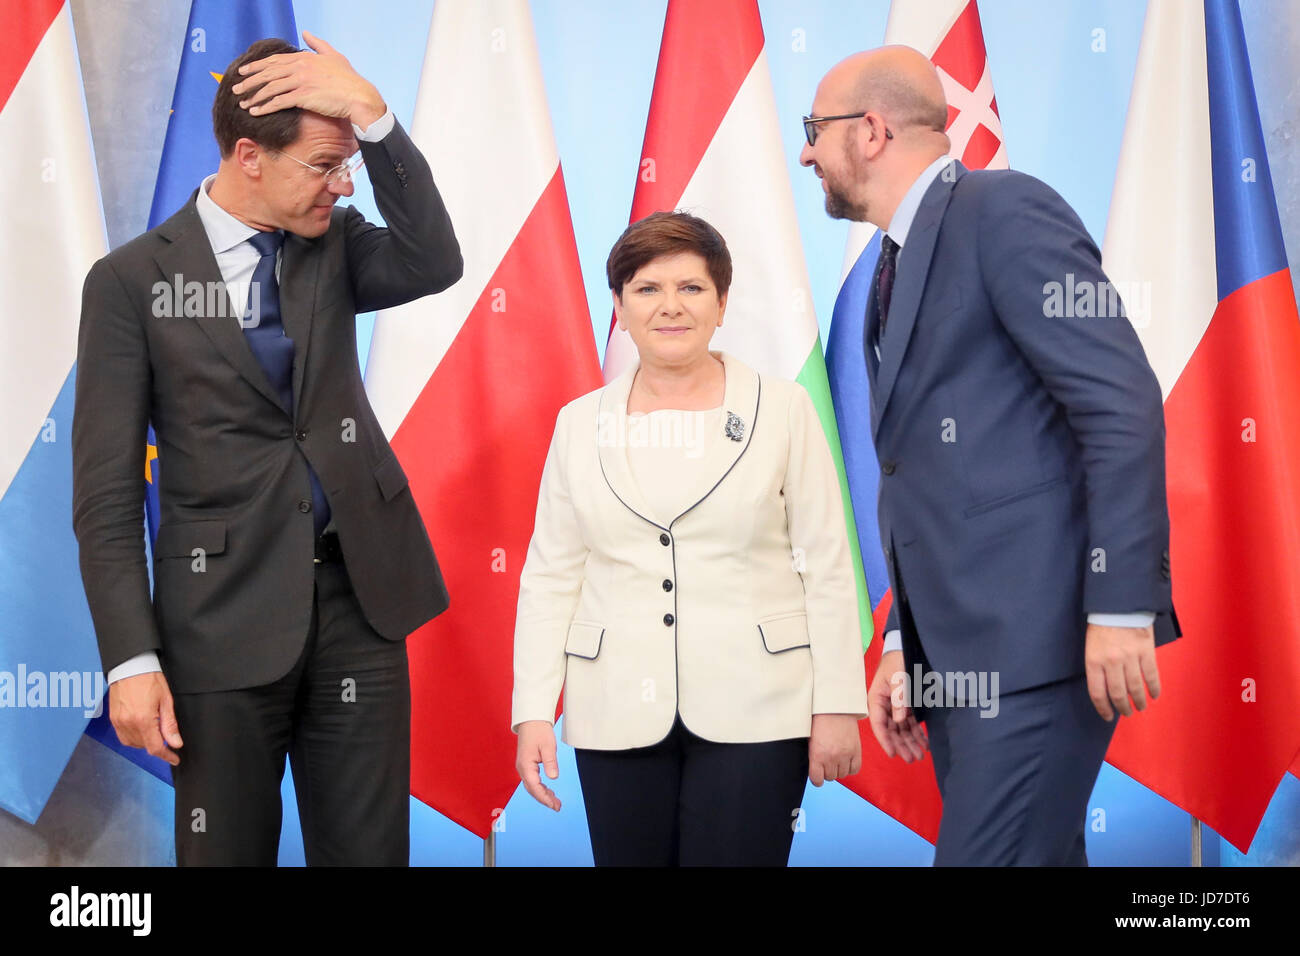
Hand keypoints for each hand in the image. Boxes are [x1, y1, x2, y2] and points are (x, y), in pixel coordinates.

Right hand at [108, 671, 182, 765]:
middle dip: (157, 744)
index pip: (154, 747)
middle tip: (166, 735)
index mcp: (143, 719)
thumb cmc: (150, 679)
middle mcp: (128, 723)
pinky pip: (123, 736)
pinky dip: (134, 737)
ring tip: (154, 728)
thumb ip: (170, 725)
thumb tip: (175, 743)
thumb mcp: (166, 701)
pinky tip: (142, 728)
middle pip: (144, 746)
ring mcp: (118, 722)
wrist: (130, 666)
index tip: (174, 758)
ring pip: (133, 743)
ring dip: (145, 741)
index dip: (166, 756)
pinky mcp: (113, 719)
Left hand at [231, 31, 385, 128]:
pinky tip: (256, 112)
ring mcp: (301, 81)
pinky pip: (278, 101)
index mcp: (304, 57)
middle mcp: (300, 67)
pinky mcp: (303, 96)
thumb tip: (305, 33)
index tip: (245, 71)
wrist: (359, 97)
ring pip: (270, 87)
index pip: (274, 61)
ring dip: (254, 95)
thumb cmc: (349, 79)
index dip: (257, 66)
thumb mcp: (334, 55)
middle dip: (250, 80)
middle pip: (268, 73)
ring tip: (243, 102)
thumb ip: (317, 44)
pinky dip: (265, 107)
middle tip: (236, 86)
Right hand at [515, 720, 561, 810]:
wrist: (531, 721)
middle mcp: (522, 769)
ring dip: (543, 794)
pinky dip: (541, 788)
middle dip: (544, 799)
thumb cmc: (539, 731)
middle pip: (532, 789)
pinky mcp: (526, 765)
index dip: (544, 798)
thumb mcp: (548, 746)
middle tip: (557, 807)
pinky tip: (549, 791)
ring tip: (555, 802)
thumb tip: (553, 777)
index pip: (535, 787)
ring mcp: (523, 767)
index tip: (554, 805)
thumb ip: (550, 762)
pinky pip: (532, 780)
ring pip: (532, 786)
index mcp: (526, 765)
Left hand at [808, 714, 861, 785]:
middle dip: (827, 771)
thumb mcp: (811, 741)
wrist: (835, 708)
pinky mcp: (856, 751)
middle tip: (827, 760)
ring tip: (837, 758)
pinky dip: (851, 767)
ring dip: (839, 769)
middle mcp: (831, 758)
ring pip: (843, 774)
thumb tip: (817, 771)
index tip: (817, 774)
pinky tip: (846, 759)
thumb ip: (814, 757)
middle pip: (830, 777)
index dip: (817, 778)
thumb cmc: (820, 722)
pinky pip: (855, 769)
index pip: (817, 780)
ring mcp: (845, 755)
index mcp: (817, 755)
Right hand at [867, 649, 927, 761]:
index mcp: (876, 699)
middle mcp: (884, 706)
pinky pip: (910, 723)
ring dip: (910, 742)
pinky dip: (917, 733)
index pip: (878, 724)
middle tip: (912, 759)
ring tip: (920, 756)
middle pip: (891, 730)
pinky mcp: (905, 706)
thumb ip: (898, 698)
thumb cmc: (897, 662)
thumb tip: (898, 720)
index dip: (885, 740)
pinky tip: (924, 743)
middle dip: (901, 745)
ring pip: (902, 729)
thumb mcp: (897, 678)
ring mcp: (895, 707)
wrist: (904, 650)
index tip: (893, 753)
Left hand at [1085, 622, 1160, 720]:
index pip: (1097, 692)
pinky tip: (1154, 695)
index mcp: (1094, 660)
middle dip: (1123, 707)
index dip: (1103, 708)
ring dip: (1139, 701)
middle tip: (1126, 713)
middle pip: (1118, 693)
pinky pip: (1151, 675)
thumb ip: (1097, 667)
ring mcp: (1130, 657)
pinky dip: (1154, 688)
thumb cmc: (1102, 627)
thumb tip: (1105, 689)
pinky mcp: (1146, 652)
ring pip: (1136, 687)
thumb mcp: (1091, 647)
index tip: (1108, 716)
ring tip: (1140, 707)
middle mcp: (1112, 661)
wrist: (1119, 605)